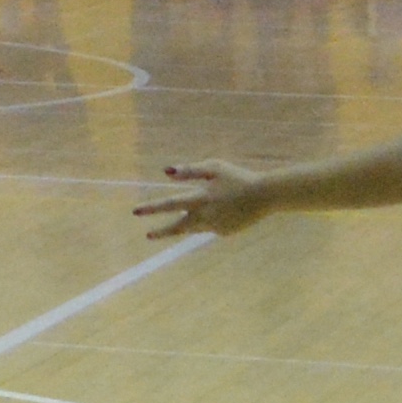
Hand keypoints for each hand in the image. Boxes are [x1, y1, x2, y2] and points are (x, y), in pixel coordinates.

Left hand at [137, 162, 270, 241]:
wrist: (266, 196)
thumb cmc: (238, 177)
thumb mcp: (214, 167)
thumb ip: (190, 170)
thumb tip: (166, 171)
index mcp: (200, 198)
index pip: (170, 203)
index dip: (152, 208)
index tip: (135, 212)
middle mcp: (205, 215)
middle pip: (178, 226)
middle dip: (162, 231)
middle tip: (148, 235)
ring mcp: (215, 227)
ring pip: (193, 229)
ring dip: (183, 227)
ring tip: (176, 224)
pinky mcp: (225, 232)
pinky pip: (211, 227)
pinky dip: (210, 220)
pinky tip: (224, 210)